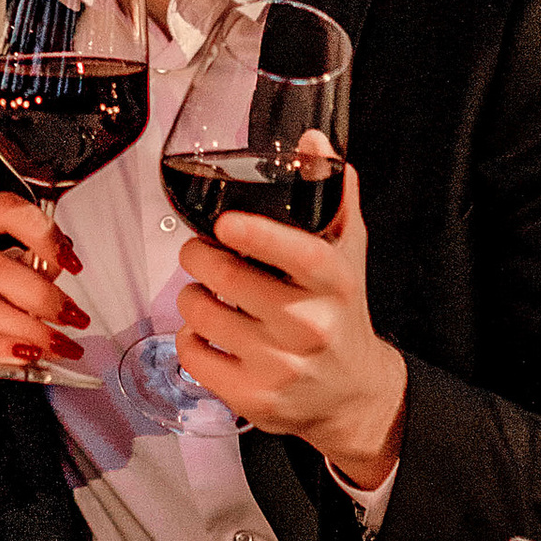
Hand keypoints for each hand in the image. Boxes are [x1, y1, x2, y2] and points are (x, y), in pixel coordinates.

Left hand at [170, 171, 407, 484]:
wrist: (353, 394)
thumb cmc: (342, 314)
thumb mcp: (348, 253)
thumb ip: (332, 194)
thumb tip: (312, 142)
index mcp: (334, 282)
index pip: (299, 254)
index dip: (257, 235)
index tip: (225, 223)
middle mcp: (310, 325)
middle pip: (229, 278)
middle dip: (198, 254)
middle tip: (198, 250)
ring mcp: (280, 365)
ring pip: (201, 313)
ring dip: (190, 294)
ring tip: (203, 291)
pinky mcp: (253, 397)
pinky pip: (192, 355)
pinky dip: (187, 337)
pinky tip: (205, 331)